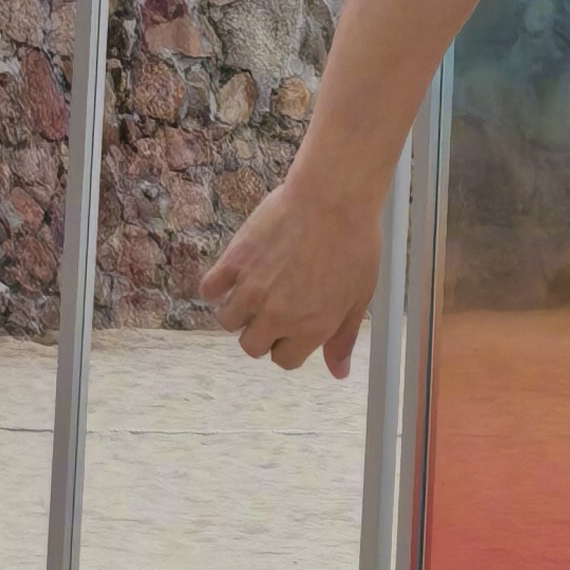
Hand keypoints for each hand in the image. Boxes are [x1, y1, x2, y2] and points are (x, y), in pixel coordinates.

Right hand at [200, 164, 386, 375]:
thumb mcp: (360, 296)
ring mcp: (251, 288)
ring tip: (258, 289)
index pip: (284, 360)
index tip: (295, 327)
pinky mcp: (234, 262)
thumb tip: (338, 373)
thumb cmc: (354, 243)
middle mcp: (277, 314)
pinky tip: (234, 277)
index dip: (289, 345)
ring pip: (228, 321)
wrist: (333, 197)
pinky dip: (217, 288)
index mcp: (311, 327)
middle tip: (277, 307)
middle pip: (251, 346)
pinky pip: (209, 290)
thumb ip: (343, 338)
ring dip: (240, 312)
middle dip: (263, 332)